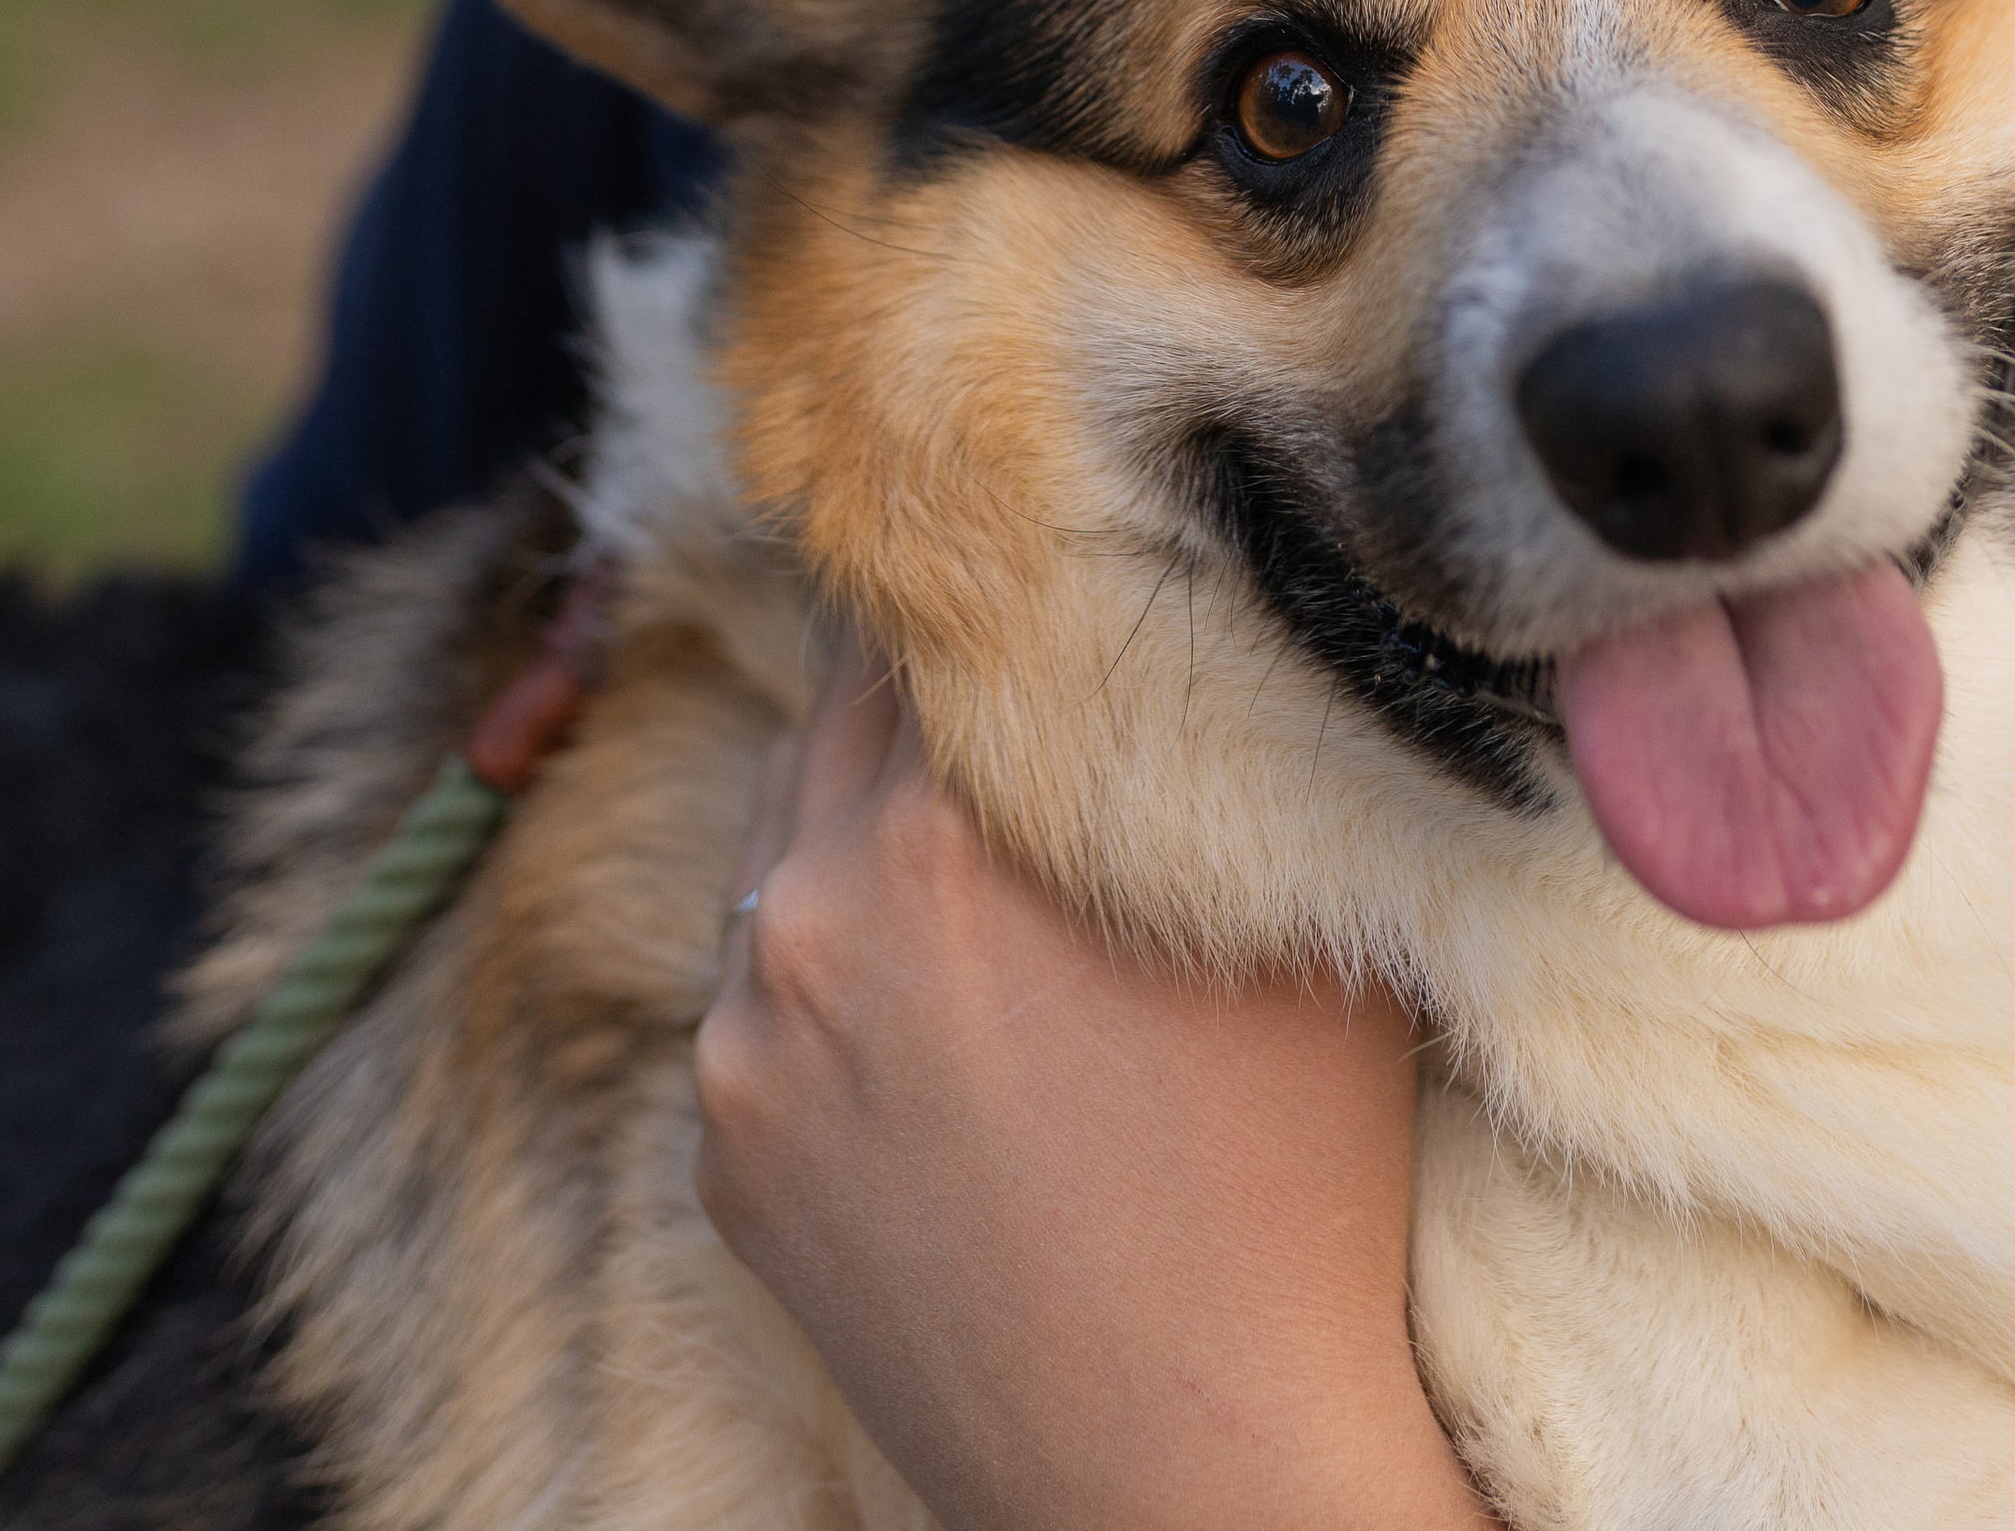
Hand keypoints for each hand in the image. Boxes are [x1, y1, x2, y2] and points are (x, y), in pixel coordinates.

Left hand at [694, 637, 1491, 1530]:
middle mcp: (804, 918)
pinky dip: (835, 982)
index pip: (930, 622)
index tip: (1031, 574)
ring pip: (782, 855)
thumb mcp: (1288, 912)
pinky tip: (940, 1019)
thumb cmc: (1290, 1186)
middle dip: (921, 699)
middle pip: (838, 718)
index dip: (992, 593)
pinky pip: (765, 1005)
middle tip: (1002, 689)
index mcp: (935, 831)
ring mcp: (742, 1051)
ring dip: (860, 833)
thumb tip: (1198, 602)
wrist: (1194, 1471)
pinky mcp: (724, 1160)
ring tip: (971, 856)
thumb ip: (1214, 741)